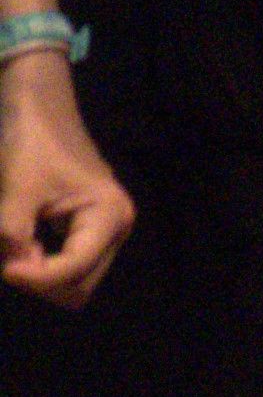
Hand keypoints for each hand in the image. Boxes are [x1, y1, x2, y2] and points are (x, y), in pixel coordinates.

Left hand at [3, 60, 130, 307]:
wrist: (38, 110)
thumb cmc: (31, 144)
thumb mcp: (17, 192)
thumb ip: (13, 238)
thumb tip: (13, 270)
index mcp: (108, 215)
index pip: (73, 271)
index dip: (33, 277)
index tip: (3, 265)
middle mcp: (116, 227)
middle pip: (78, 287)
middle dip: (39, 281)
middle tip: (9, 257)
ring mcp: (106, 230)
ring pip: (74, 282)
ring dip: (40, 276)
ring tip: (14, 251)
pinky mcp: (89, 229)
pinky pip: (69, 267)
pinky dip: (42, 267)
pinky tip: (22, 248)